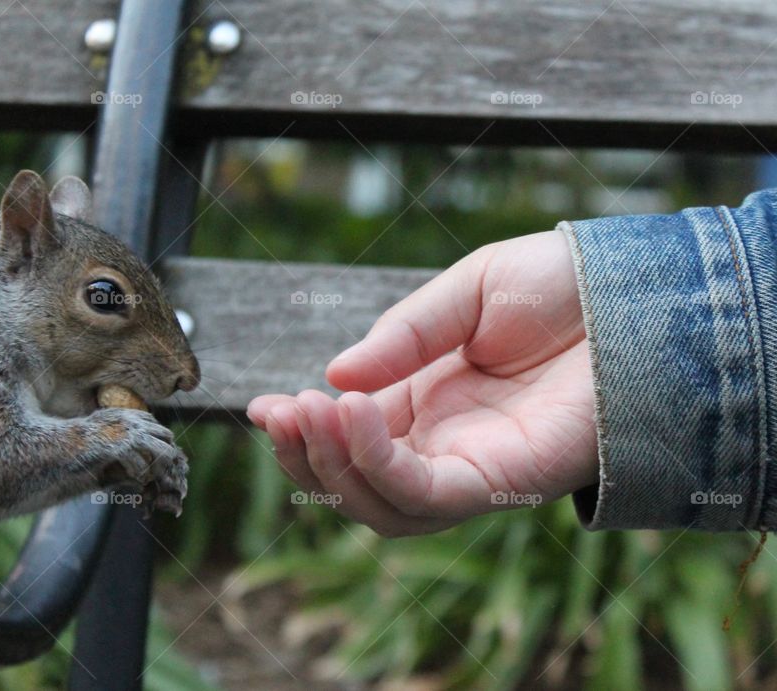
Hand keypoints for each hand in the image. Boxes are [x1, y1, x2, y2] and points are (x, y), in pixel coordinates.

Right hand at [248, 230, 597, 535]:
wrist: (637, 290)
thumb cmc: (558, 288)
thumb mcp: (463, 296)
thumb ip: (402, 338)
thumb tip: (334, 375)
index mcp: (428, 406)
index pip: (352, 441)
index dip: (303, 434)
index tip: (261, 408)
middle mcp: (446, 446)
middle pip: (360, 486)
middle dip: (308, 458)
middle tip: (279, 411)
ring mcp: (475, 468)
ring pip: (385, 507)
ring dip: (334, 467)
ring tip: (308, 412)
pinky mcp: (507, 480)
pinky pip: (429, 495)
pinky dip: (380, 465)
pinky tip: (354, 413)